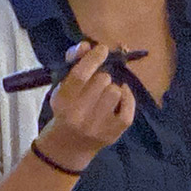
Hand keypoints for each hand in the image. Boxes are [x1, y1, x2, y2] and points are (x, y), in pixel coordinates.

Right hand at [34, 42, 135, 170]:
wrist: (69, 145)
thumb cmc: (66, 109)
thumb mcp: (62, 87)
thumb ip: (73, 63)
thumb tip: (86, 45)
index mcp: (62, 101)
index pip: (80, 75)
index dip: (93, 58)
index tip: (102, 49)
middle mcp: (79, 115)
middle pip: (103, 80)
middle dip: (103, 76)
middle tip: (98, 83)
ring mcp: (97, 126)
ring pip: (116, 92)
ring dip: (113, 89)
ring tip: (106, 95)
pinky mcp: (114, 133)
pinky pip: (129, 106)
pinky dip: (127, 98)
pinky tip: (119, 99)